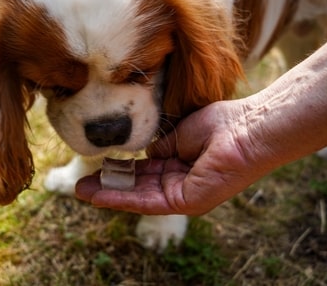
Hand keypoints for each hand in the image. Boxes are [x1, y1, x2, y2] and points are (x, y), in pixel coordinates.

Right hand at [76, 100, 264, 214]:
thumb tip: (143, 156)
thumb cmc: (219, 124)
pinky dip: (123, 198)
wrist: (246, 127)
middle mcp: (179, 183)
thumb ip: (159, 148)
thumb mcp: (178, 134)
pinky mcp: (186, 202)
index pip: (144, 172)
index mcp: (179, 165)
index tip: (98, 168)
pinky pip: (148, 202)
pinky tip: (101, 196)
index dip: (120, 171)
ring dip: (109, 195)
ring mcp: (183, 194)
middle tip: (80, 186)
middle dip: (108, 186)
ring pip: (138, 197)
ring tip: (82, 192)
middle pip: (137, 187)